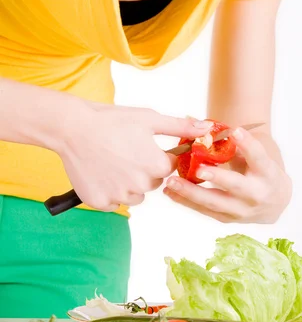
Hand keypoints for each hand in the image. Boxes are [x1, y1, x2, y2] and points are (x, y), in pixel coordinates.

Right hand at [57, 100, 212, 211]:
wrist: (73, 128)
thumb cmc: (113, 120)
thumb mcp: (150, 119)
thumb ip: (181, 127)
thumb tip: (208, 129)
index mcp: (157, 166)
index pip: (170, 168)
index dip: (159, 156)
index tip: (144, 146)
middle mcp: (141, 186)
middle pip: (153, 183)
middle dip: (144, 170)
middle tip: (126, 151)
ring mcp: (119, 196)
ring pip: (135, 196)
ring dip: (129, 184)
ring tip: (113, 161)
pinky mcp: (100, 203)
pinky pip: (113, 203)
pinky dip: (110, 191)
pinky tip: (102, 172)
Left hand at [163, 127, 291, 223]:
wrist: (273, 203)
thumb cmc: (259, 170)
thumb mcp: (255, 155)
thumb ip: (232, 141)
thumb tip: (195, 119)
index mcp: (267, 172)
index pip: (259, 156)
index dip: (248, 144)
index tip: (235, 130)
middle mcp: (257, 193)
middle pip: (236, 185)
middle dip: (217, 177)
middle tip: (198, 169)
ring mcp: (242, 210)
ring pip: (215, 202)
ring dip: (191, 192)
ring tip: (171, 182)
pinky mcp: (228, 218)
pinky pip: (204, 210)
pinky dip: (185, 201)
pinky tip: (169, 191)